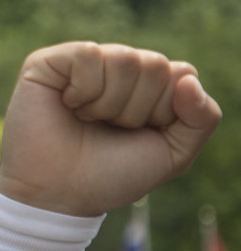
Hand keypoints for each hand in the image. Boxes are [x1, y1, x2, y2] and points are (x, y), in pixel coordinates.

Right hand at [0, 42, 220, 216]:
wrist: (59, 195)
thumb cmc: (111, 175)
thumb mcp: (173, 154)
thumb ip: (203, 118)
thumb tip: (187, 78)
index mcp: (147, 84)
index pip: (181, 73)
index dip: (165, 110)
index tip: (138, 133)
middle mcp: (117, 67)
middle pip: (154, 64)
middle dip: (136, 109)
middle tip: (108, 129)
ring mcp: (83, 62)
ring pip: (123, 58)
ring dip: (108, 103)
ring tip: (86, 119)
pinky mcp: (47, 62)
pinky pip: (87, 54)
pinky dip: (83, 89)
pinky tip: (67, 104)